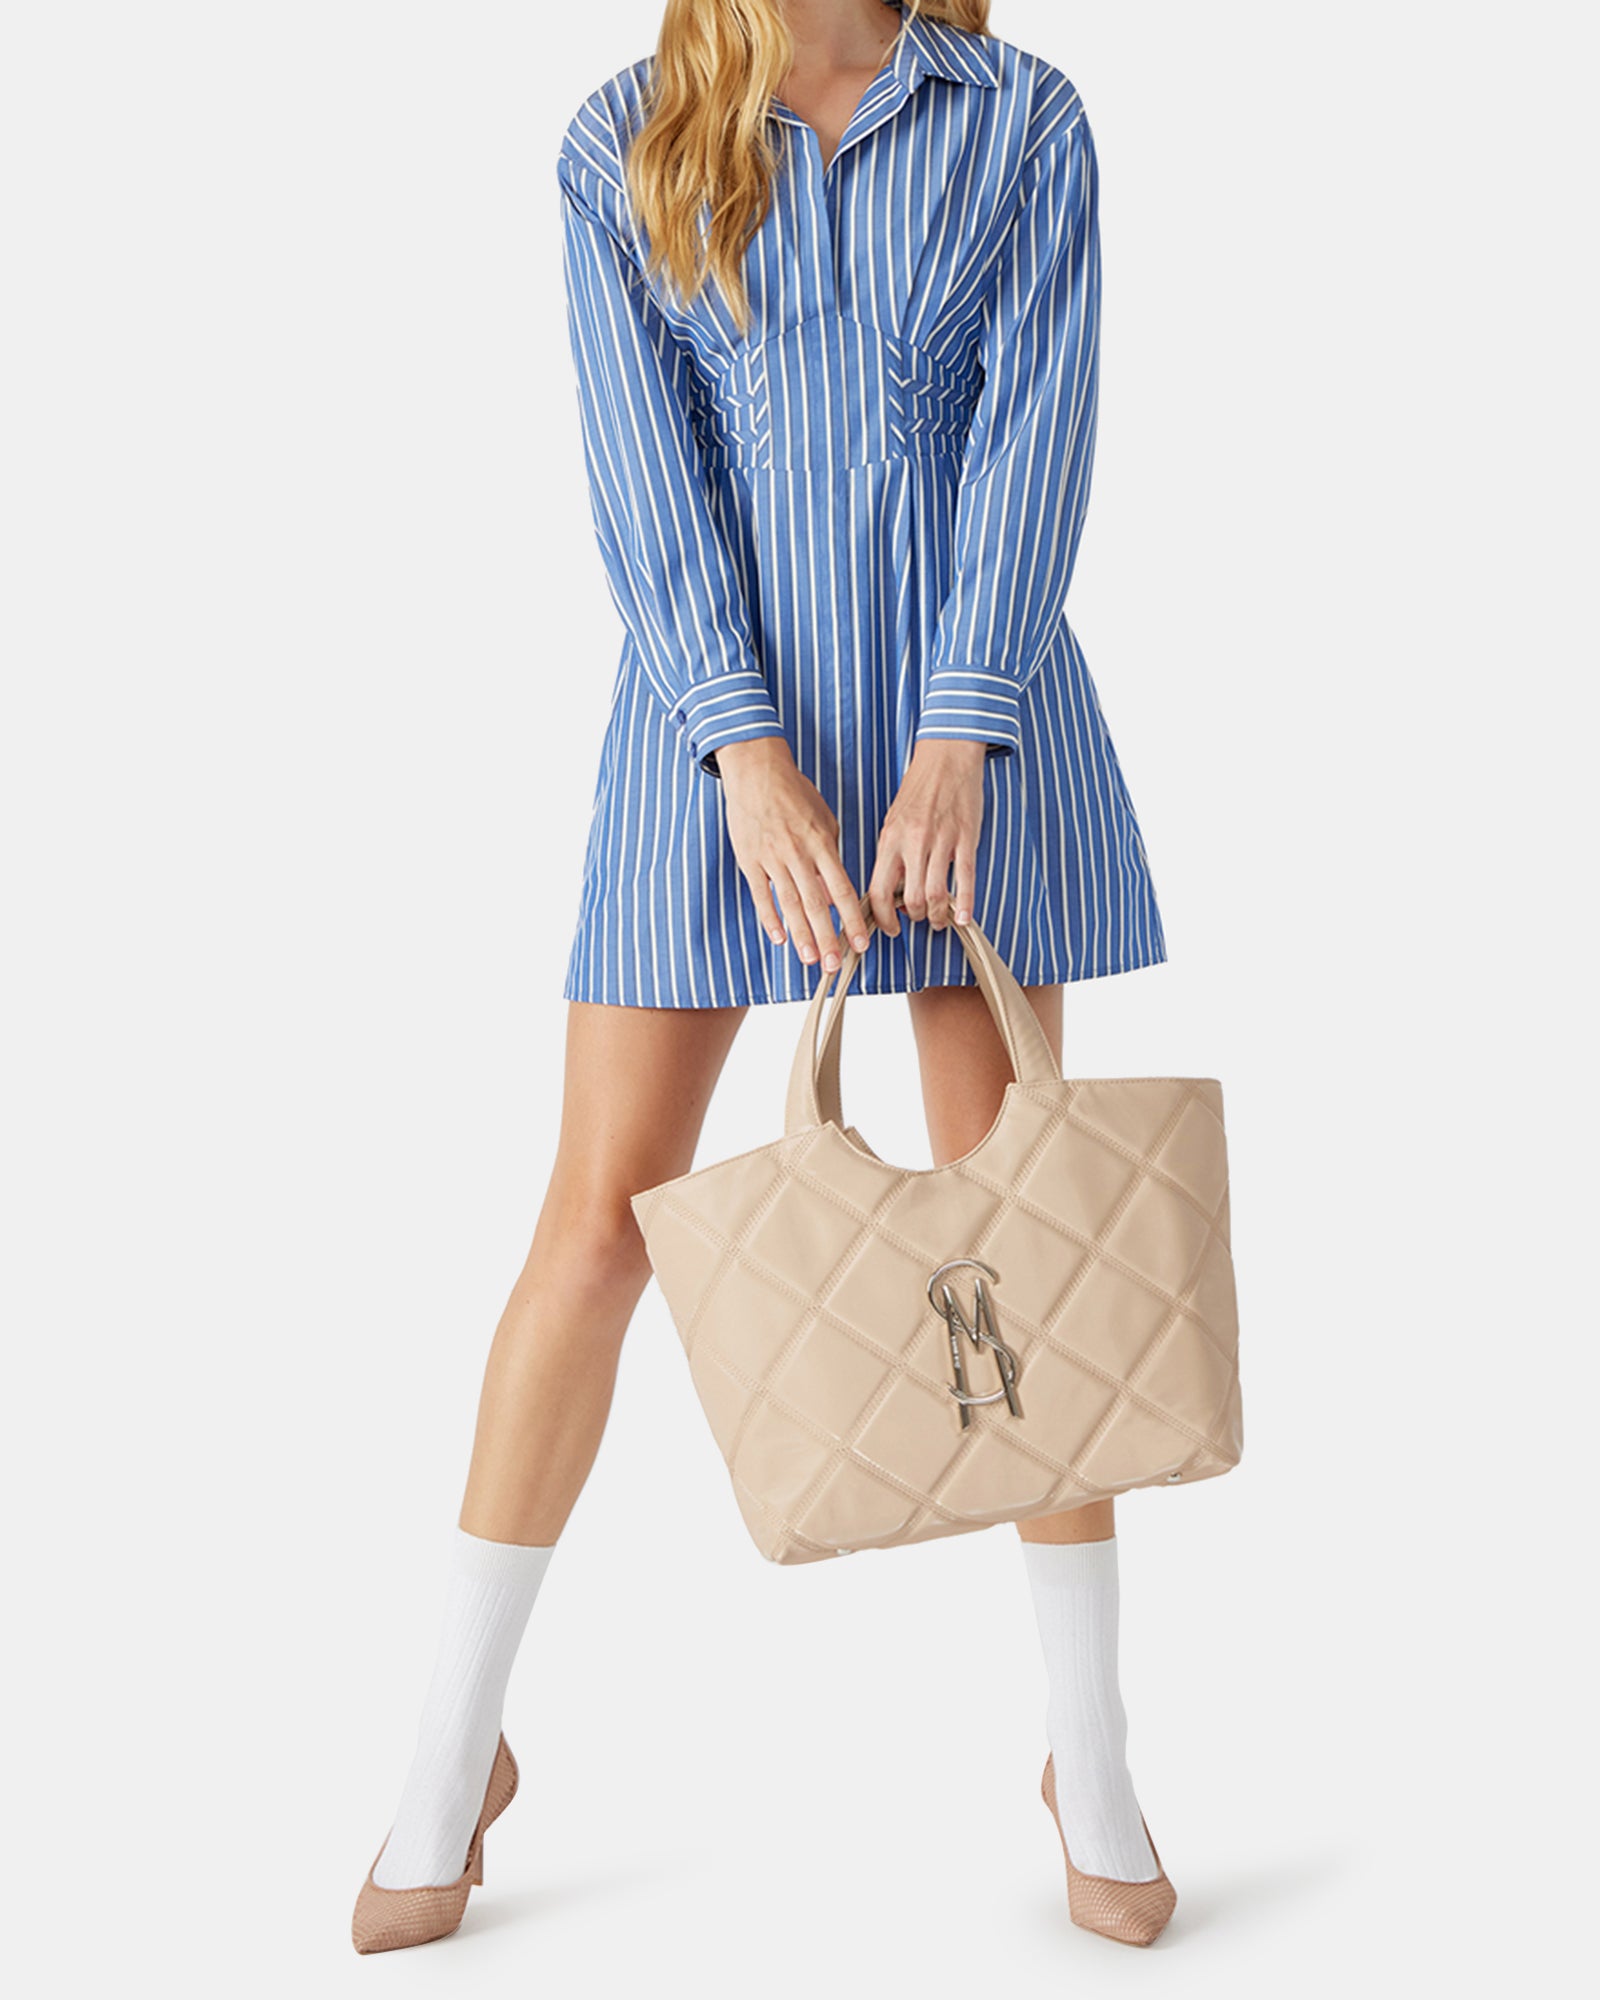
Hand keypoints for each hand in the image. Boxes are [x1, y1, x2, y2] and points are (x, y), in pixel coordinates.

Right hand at [716, 738, 870, 971]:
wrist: (756, 770)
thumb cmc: (795, 794)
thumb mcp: (824, 819)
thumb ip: (830, 857)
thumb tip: (833, 894)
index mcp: (821, 843)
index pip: (842, 889)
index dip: (852, 919)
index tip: (860, 943)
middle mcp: (798, 853)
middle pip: (817, 903)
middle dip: (827, 937)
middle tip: (835, 964)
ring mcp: (772, 858)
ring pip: (790, 904)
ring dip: (801, 935)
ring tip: (811, 960)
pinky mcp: (749, 860)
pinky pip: (761, 894)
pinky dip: (770, 918)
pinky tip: (779, 939)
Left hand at [866, 739, 987, 936]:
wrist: (947, 757)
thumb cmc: (920, 789)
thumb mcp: (894, 821)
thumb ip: (892, 854)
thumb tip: (890, 890)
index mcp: (890, 839)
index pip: (878, 890)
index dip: (883, 918)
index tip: (890, 927)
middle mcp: (913, 842)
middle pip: (910, 898)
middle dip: (914, 918)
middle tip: (919, 920)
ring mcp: (941, 840)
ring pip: (936, 894)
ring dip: (938, 916)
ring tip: (940, 920)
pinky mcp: (966, 837)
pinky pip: (965, 878)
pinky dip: (964, 903)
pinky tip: (964, 917)